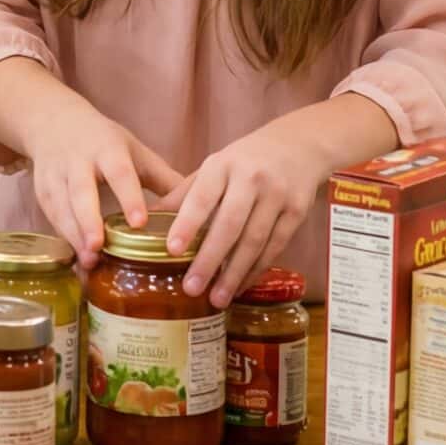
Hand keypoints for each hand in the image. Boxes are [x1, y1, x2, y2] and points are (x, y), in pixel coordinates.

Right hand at [8, 101, 184, 268]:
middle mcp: (78, 161)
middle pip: (81, 191)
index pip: (119, 172)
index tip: (139, 222)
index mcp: (107, 149)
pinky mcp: (41, 191)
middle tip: (99, 247)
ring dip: (73, 234)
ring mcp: (55, 175)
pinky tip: (77, 257)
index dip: (128, 196)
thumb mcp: (134, 151)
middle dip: (88, 219)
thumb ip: (163, 178)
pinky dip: (63, 237)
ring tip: (88, 261)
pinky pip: (51, 216)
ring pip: (61, 206)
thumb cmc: (103, 142)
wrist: (53, 122)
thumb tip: (202, 206)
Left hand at [159, 116, 331, 307]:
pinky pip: (275, 246)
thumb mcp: (213, 168)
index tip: (171, 250)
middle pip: (229, 224)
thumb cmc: (245, 161)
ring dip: (234, 273)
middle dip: (209, 259)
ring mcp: (277, 195)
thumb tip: (147, 220)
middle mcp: (251, 179)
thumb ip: (183, 194)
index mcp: (223, 165)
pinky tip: (240, 286)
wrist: (298, 145)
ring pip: (254, 240)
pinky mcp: (297, 212)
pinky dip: (256, 269)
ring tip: (216, 299)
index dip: (187, 224)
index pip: (202, 197)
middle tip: (191, 288)